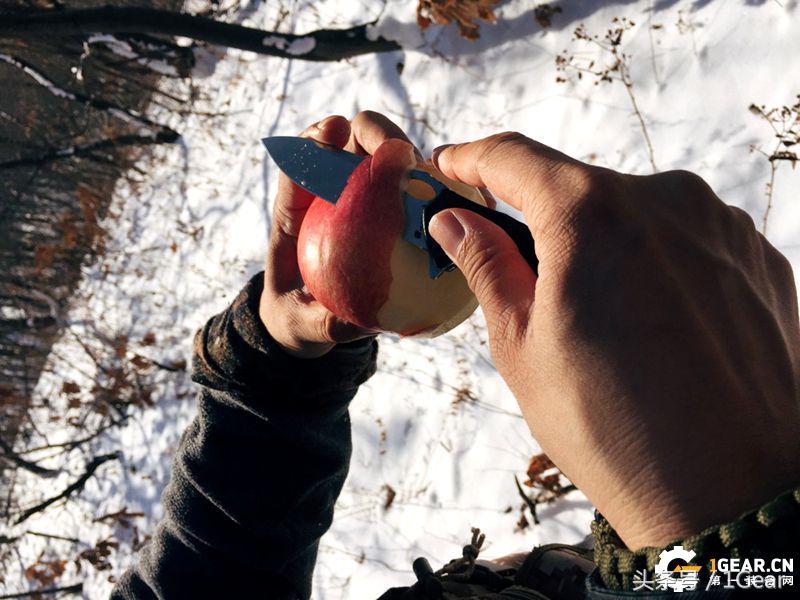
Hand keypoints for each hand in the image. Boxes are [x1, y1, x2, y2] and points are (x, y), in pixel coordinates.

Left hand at [260, 111, 414, 357]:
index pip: (301, 164)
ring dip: (410, 156)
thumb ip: (326, 323)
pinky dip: (435, 186)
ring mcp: (363, 200)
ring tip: (436, 174)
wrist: (310, 319)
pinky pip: (413, 191)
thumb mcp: (306, 327)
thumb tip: (359, 321)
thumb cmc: (299, 317)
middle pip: (351, 143)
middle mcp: (331, 195)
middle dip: (375, 133)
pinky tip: (461, 198)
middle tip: (401, 154)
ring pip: (386, 158)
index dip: (316, 139)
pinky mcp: (390, 212)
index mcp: (297, 213)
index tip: (334, 130)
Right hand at [429, 133, 799, 548]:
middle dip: (541, 220)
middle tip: (523, 274)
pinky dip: (657, 264)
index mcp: (591, 214)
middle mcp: (665, 198)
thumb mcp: (522, 348)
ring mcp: (721, 225)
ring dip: (605, 245)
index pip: (514, 157)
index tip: (450, 168)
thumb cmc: (611, 428)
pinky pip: (687, 241)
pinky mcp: (758, 257)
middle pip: (578, 188)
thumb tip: (453, 220)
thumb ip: (487, 265)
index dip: (472, 159)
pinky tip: (656, 326)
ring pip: (636, 214)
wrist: (733, 496)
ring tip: (603, 320)